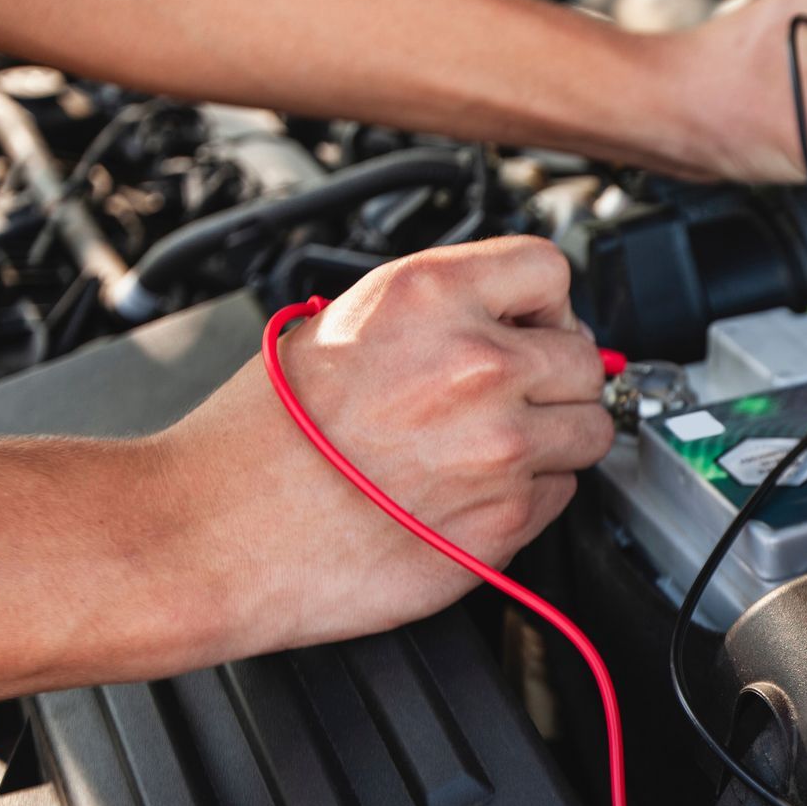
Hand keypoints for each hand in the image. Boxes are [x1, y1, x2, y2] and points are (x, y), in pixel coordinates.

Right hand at [157, 236, 613, 654]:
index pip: (551, 273)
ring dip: (555, 438)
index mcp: (432, 299)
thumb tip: (504, 316)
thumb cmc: (258, 439)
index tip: (530, 327)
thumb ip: (435, 311)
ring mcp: (501, 448)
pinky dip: (530, 494)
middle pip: (585, 359)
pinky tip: (469, 492)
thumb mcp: (338, 322)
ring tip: (488, 448)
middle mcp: (478, 367)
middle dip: (554, 377)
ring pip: (589, 431)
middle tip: (509, 398)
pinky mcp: (506, 519)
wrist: (217, 532)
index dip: (541, 305)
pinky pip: (560, 494)